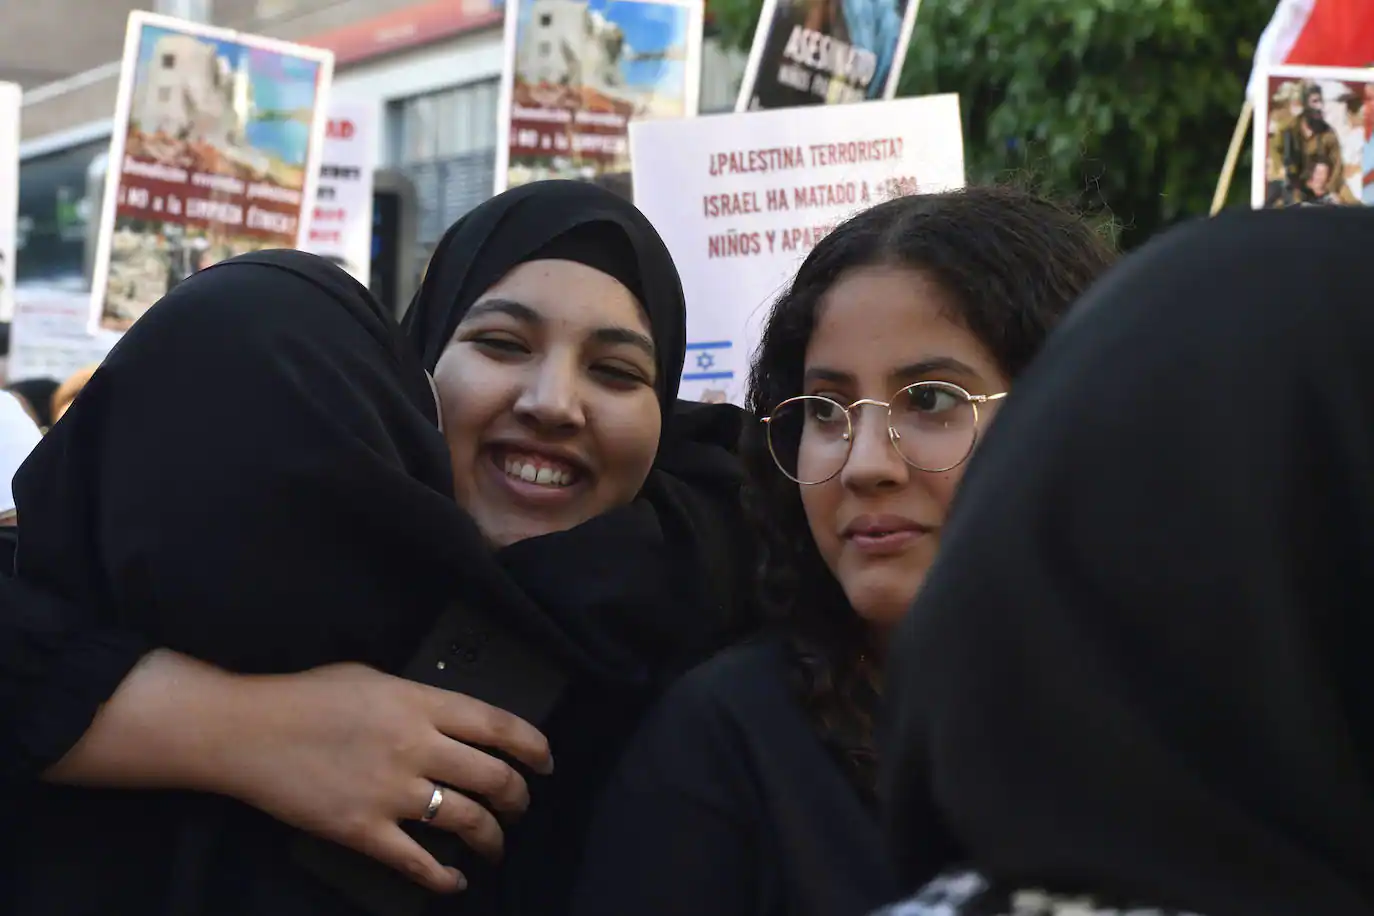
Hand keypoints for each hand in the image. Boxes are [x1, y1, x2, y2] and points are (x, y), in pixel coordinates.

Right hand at [216, 663, 552, 892]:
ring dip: (492, 837)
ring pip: (467, 820)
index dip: (533, 747)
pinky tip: (455, 880)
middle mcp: (416, 747)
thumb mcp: (374, 678)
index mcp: (421, 703)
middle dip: (519, 797)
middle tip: (521, 806)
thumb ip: (418, 699)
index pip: (498, 726)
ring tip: (497, 844)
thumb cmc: (307, 697)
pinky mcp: (363, 831)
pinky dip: (444, 877)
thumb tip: (451, 719)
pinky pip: (418, 862)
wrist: (247, 732)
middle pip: (493, 777)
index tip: (546, 762)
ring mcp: (391, 792)